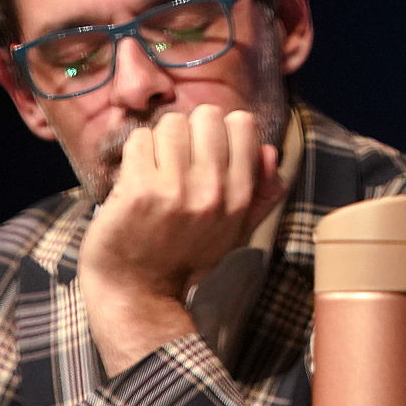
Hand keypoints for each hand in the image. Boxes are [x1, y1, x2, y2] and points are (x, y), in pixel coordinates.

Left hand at [78, 106, 284, 376]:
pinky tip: (134, 177)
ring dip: (160, 141)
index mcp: (239, 197)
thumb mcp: (235, 230)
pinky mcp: (138, 191)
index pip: (242, 123)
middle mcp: (212, 192)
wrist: (137, 291)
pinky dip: (135, 153)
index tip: (205, 151)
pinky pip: (140, 140)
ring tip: (155, 168)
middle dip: (190, 130)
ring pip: (171, 123)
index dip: (221, 130)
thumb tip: (270, 151)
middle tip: (177, 158)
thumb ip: (262, 193)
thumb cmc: (184, 256)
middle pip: (207, 115)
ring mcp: (175, 191)